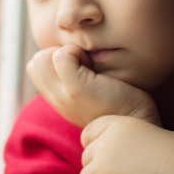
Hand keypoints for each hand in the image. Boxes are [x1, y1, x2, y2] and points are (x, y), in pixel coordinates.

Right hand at [27, 45, 159, 126]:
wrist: (138, 121)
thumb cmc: (123, 103)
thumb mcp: (90, 91)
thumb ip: (75, 77)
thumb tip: (72, 52)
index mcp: (57, 99)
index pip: (35, 67)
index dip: (55, 59)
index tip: (80, 66)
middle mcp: (55, 99)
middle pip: (35, 62)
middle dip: (57, 54)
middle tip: (84, 64)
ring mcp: (62, 96)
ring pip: (42, 57)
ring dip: (66, 52)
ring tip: (88, 64)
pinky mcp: (76, 89)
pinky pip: (61, 55)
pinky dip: (77, 52)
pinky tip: (95, 64)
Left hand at [62, 115, 173, 173]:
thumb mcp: (168, 135)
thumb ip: (151, 137)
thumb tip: (161, 141)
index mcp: (118, 126)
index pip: (90, 132)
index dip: (94, 143)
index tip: (100, 151)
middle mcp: (104, 146)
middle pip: (86, 157)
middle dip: (96, 166)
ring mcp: (100, 172)